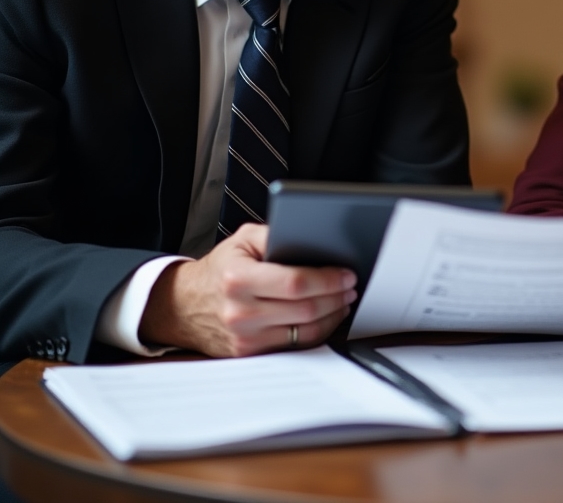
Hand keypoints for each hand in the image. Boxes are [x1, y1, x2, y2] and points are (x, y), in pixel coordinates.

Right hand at [139, 224, 356, 356]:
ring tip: (343, 299)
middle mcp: (240, 312)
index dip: (326, 279)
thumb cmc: (219, 269)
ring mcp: (245, 338)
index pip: (294, 283)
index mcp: (238, 279)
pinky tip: (326, 316)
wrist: (184, 305)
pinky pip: (294, 345)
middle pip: (305, 309)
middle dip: (336, 296)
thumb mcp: (242, 240)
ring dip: (332, 315)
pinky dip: (317, 331)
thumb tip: (311, 238)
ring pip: (305, 331)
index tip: (346, 274)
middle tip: (350, 285)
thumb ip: (275, 235)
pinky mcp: (249, 354)